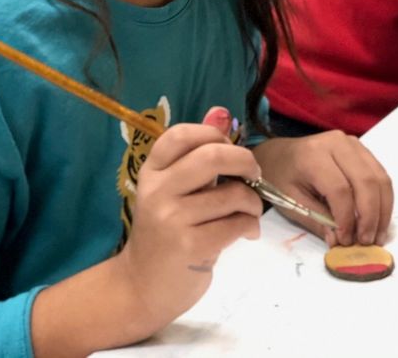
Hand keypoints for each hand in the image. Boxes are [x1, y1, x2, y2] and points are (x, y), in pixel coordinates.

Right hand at [115, 119, 263, 331]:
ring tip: (250, 213)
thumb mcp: (177, 188)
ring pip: (232, 194)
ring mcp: (171, 219)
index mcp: (152, 171)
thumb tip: (221, 110)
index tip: (229, 150)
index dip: (214, 134)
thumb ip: (199, 152)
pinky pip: (236, 224)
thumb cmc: (167, 232)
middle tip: (254, 175)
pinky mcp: (189, 246)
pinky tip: (246, 233)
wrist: (142, 287)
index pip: (181, 134)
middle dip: (245, 162)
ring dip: (253, 203)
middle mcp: (157, 191)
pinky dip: (251, 226)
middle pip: (212, 156)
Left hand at [252, 132, 393, 247]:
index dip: (347, 218)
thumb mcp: (291, 202)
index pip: (339, 189)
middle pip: (365, 181)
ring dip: (383, 210)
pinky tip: (379, 219)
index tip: (346, 241)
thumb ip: (317, 220)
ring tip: (378, 235)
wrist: (280, 155)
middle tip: (367, 242)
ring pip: (379, 178)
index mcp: (313, 155)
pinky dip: (383, 199)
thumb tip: (340, 241)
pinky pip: (381, 175)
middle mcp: (337, 143)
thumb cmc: (281, 178)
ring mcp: (353, 143)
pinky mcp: (362, 149)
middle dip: (370, 216)